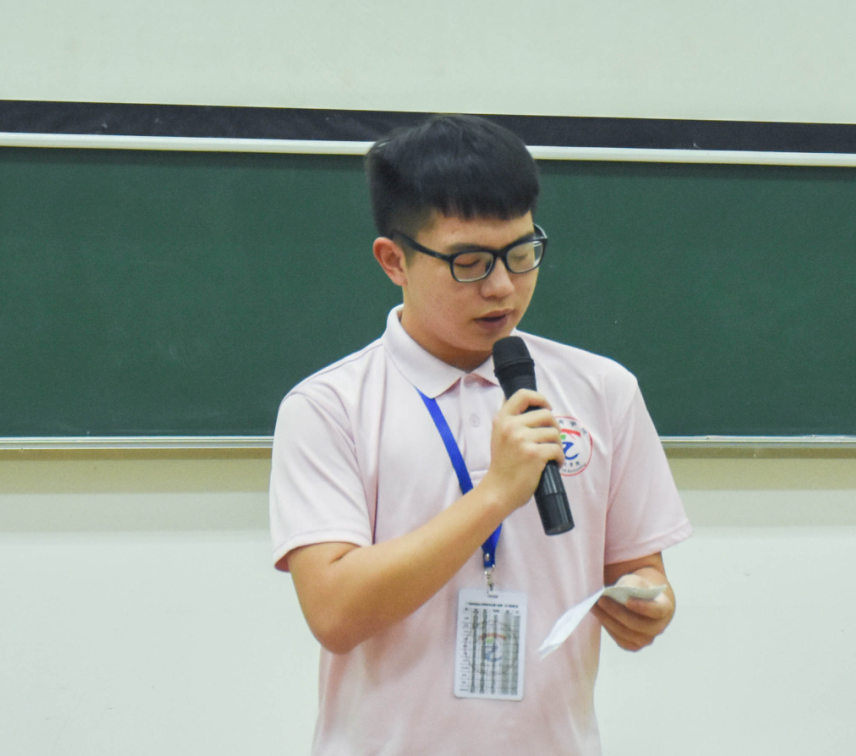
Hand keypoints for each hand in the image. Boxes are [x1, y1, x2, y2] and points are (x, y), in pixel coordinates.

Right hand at [481, 388, 565, 513]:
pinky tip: (553, 464)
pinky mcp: (534, 454)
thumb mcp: (498, 435)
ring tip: (550, 455)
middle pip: (546, 414)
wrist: (498, 491)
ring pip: (554, 433)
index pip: (523, 394)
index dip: (540, 398)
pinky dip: (559, 459)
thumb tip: (529, 402)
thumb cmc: (502, 465)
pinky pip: (557, 449)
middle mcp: (511, 426)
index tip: (546, 407)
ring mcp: (522, 440)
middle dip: (554, 427)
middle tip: (551, 440)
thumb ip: (510, 419)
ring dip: (557, 445)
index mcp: (502, 419)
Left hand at [592, 570, 675, 650]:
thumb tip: (615, 593)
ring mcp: (646, 639)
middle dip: (616, 612)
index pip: (656, 611)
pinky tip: (598, 615)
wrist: (642, 601)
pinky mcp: (633, 645)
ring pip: (625, 632)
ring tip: (593, 606)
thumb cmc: (639, 588)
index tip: (627, 600)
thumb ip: (630, 586)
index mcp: (664, 609)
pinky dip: (607, 626)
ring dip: (607, 619)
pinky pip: (619, 638)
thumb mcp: (637, 581)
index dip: (643, 607)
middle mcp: (658, 627)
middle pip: (637, 624)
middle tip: (601, 600)